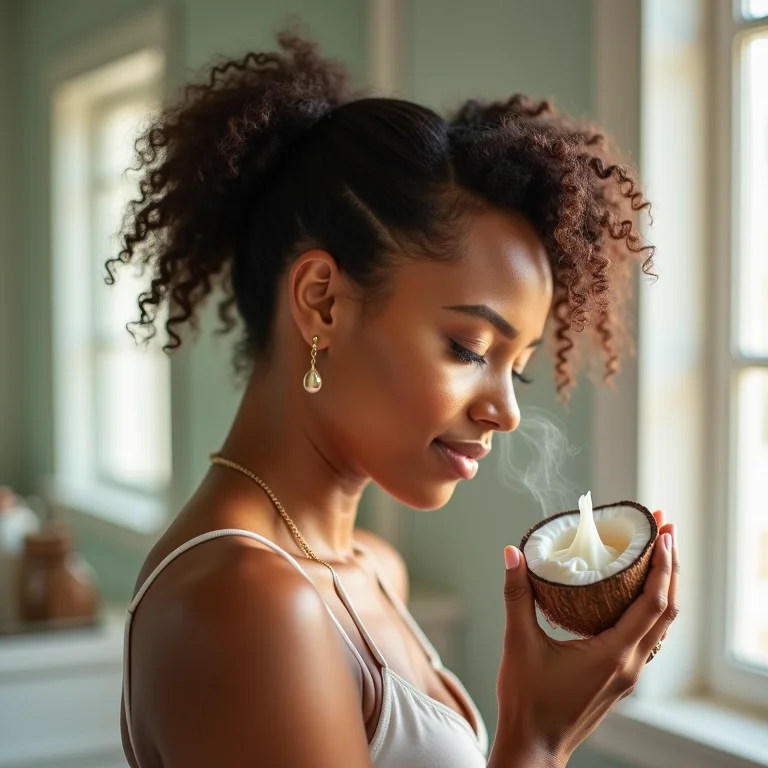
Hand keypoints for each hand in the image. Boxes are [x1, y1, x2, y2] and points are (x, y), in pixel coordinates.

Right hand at [495, 511, 677, 763]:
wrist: (534, 746)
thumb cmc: (527, 700)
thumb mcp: (519, 643)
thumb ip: (517, 595)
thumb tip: (512, 553)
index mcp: (614, 654)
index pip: (653, 602)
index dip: (662, 564)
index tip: (663, 532)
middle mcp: (631, 664)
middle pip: (667, 609)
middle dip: (670, 565)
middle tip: (665, 527)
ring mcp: (629, 672)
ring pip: (661, 623)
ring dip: (664, 585)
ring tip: (657, 551)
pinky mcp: (621, 676)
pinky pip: (648, 635)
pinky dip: (650, 605)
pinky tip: (635, 590)